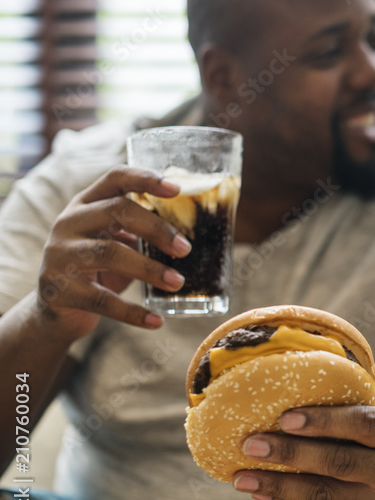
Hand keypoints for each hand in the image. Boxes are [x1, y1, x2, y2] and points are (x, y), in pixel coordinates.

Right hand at [35, 166, 190, 336]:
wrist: (57, 312)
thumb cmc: (97, 271)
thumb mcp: (117, 244)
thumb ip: (142, 233)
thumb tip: (191, 234)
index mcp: (86, 205)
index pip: (115, 179)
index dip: (145, 178)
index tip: (177, 188)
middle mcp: (68, 223)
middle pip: (116, 211)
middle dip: (156, 228)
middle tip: (185, 249)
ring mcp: (59, 255)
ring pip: (109, 253)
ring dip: (150, 269)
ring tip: (178, 283)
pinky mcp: (58, 289)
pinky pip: (102, 300)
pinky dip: (133, 312)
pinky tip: (156, 321)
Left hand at [233, 402, 374, 499]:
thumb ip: (347, 411)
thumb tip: (281, 402)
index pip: (364, 425)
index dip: (325, 421)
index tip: (284, 417)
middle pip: (341, 464)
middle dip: (291, 454)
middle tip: (251, 444)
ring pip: (327, 497)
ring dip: (279, 486)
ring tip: (242, 476)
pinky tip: (262, 492)